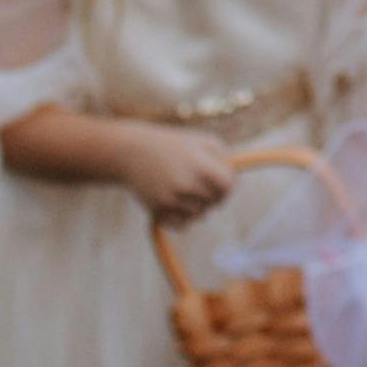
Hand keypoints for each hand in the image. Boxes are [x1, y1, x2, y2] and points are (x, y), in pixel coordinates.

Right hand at [112, 122, 246, 225]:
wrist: (131, 152)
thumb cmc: (172, 145)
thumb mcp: (201, 141)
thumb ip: (224, 158)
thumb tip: (236, 179)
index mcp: (200, 165)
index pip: (227, 187)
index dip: (228, 187)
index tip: (223, 184)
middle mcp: (187, 184)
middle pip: (214, 203)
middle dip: (212, 196)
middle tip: (200, 183)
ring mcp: (171, 199)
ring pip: (199, 215)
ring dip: (197, 206)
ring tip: (183, 188)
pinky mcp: (158, 210)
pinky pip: (182, 225)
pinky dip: (183, 219)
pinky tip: (176, 204)